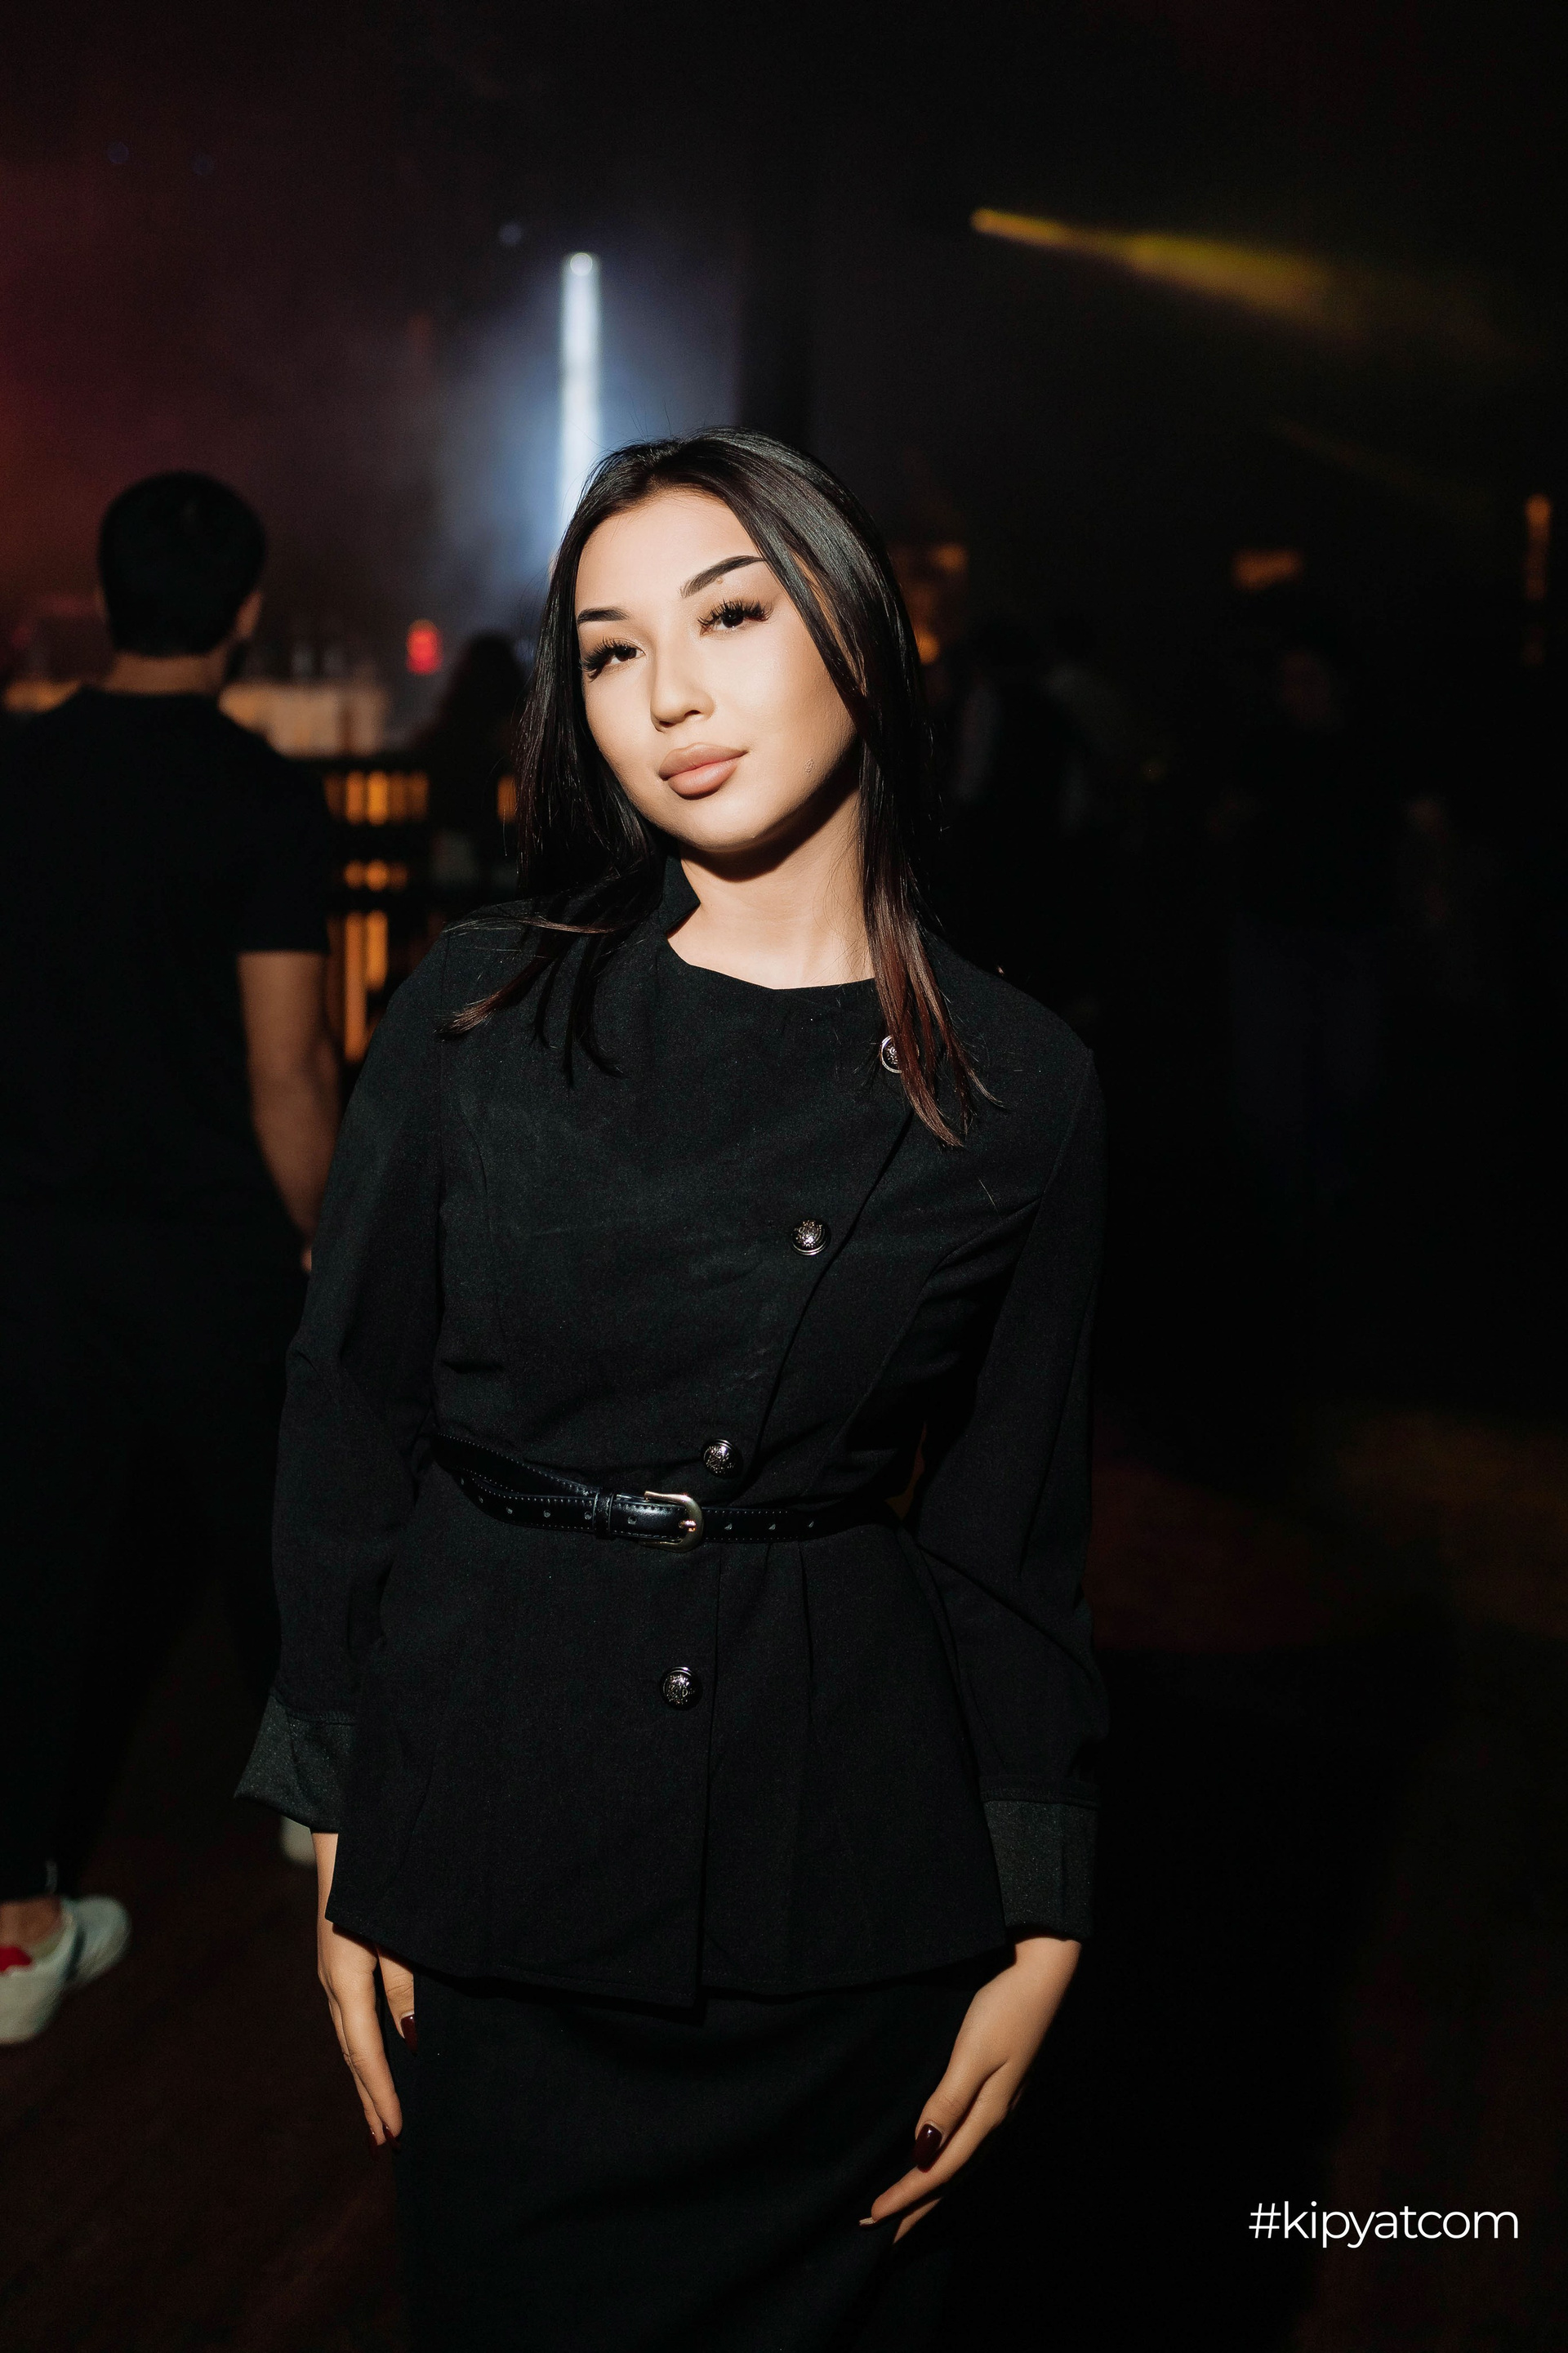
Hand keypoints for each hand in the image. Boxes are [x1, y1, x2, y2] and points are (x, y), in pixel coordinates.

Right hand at [313, 1831, 415, 2147]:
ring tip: (381, 2114)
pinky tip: (374, 2057)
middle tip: (388, 2142)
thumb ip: (404, 1984)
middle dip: (370, 2099)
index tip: (397, 2132)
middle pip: (353, 2055)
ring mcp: (333, 1973)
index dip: (382, 2094)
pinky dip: (363, 2049)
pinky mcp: (340, 1962)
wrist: (347, 1831)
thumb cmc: (380, 1879)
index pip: (365, 2052)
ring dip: (366, 2078)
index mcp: (345, 1979)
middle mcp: (333, 1983)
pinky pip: (351, 2019)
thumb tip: (410, 2040)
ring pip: (349, 2039)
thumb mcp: (397, 1932)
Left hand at [865, 1934, 1079, 2241]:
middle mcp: (995, 2121)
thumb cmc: (1002, 2011)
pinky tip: (941, 2165)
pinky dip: (949, 2168)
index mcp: (986, 2117)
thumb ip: (948, 2103)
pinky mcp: (1000, 2095)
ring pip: (962, 2166)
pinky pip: (969, 2148)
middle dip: (918, 2209)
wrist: (1042, 1978)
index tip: (871, 2218)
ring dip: (933, 2193)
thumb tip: (923, 2151)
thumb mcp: (971, 2054)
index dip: (906, 2196)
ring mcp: (1001, 2109)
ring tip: (907, 2214)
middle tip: (882, 2238)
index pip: (938, 2171)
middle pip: (952, 2179)